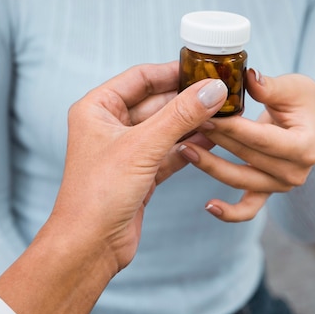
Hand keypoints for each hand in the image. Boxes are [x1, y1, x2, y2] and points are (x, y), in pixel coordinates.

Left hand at [49, 61, 226, 272]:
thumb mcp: (142, 147)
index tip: (206, 68)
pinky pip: (168, 151)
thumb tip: (213, 90)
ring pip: (164, 128)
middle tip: (222, 93)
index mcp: (97, 108)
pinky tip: (213, 141)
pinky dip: (188, 147)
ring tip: (225, 115)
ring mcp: (125, 150)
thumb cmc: (99, 193)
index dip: (173, 71)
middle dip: (187, 99)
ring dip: (191, 123)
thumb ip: (180, 115)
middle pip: (156, 102)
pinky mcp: (139, 173)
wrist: (90, 245)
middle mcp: (109, 126)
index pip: (140, 78)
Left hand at [178, 68, 314, 221]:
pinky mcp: (268, 191)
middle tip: (186, 123)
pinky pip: (248, 209)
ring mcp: (281, 185)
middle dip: (215, 139)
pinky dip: (229, 212)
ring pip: (240, 180)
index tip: (203, 112)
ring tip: (183, 148)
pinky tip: (208, 206)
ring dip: (210, 166)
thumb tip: (247, 77)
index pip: (260, 138)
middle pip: (246, 157)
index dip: (231, 126)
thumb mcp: (292, 88)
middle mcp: (295, 172)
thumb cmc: (304, 101)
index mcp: (304, 146)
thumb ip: (269, 87)